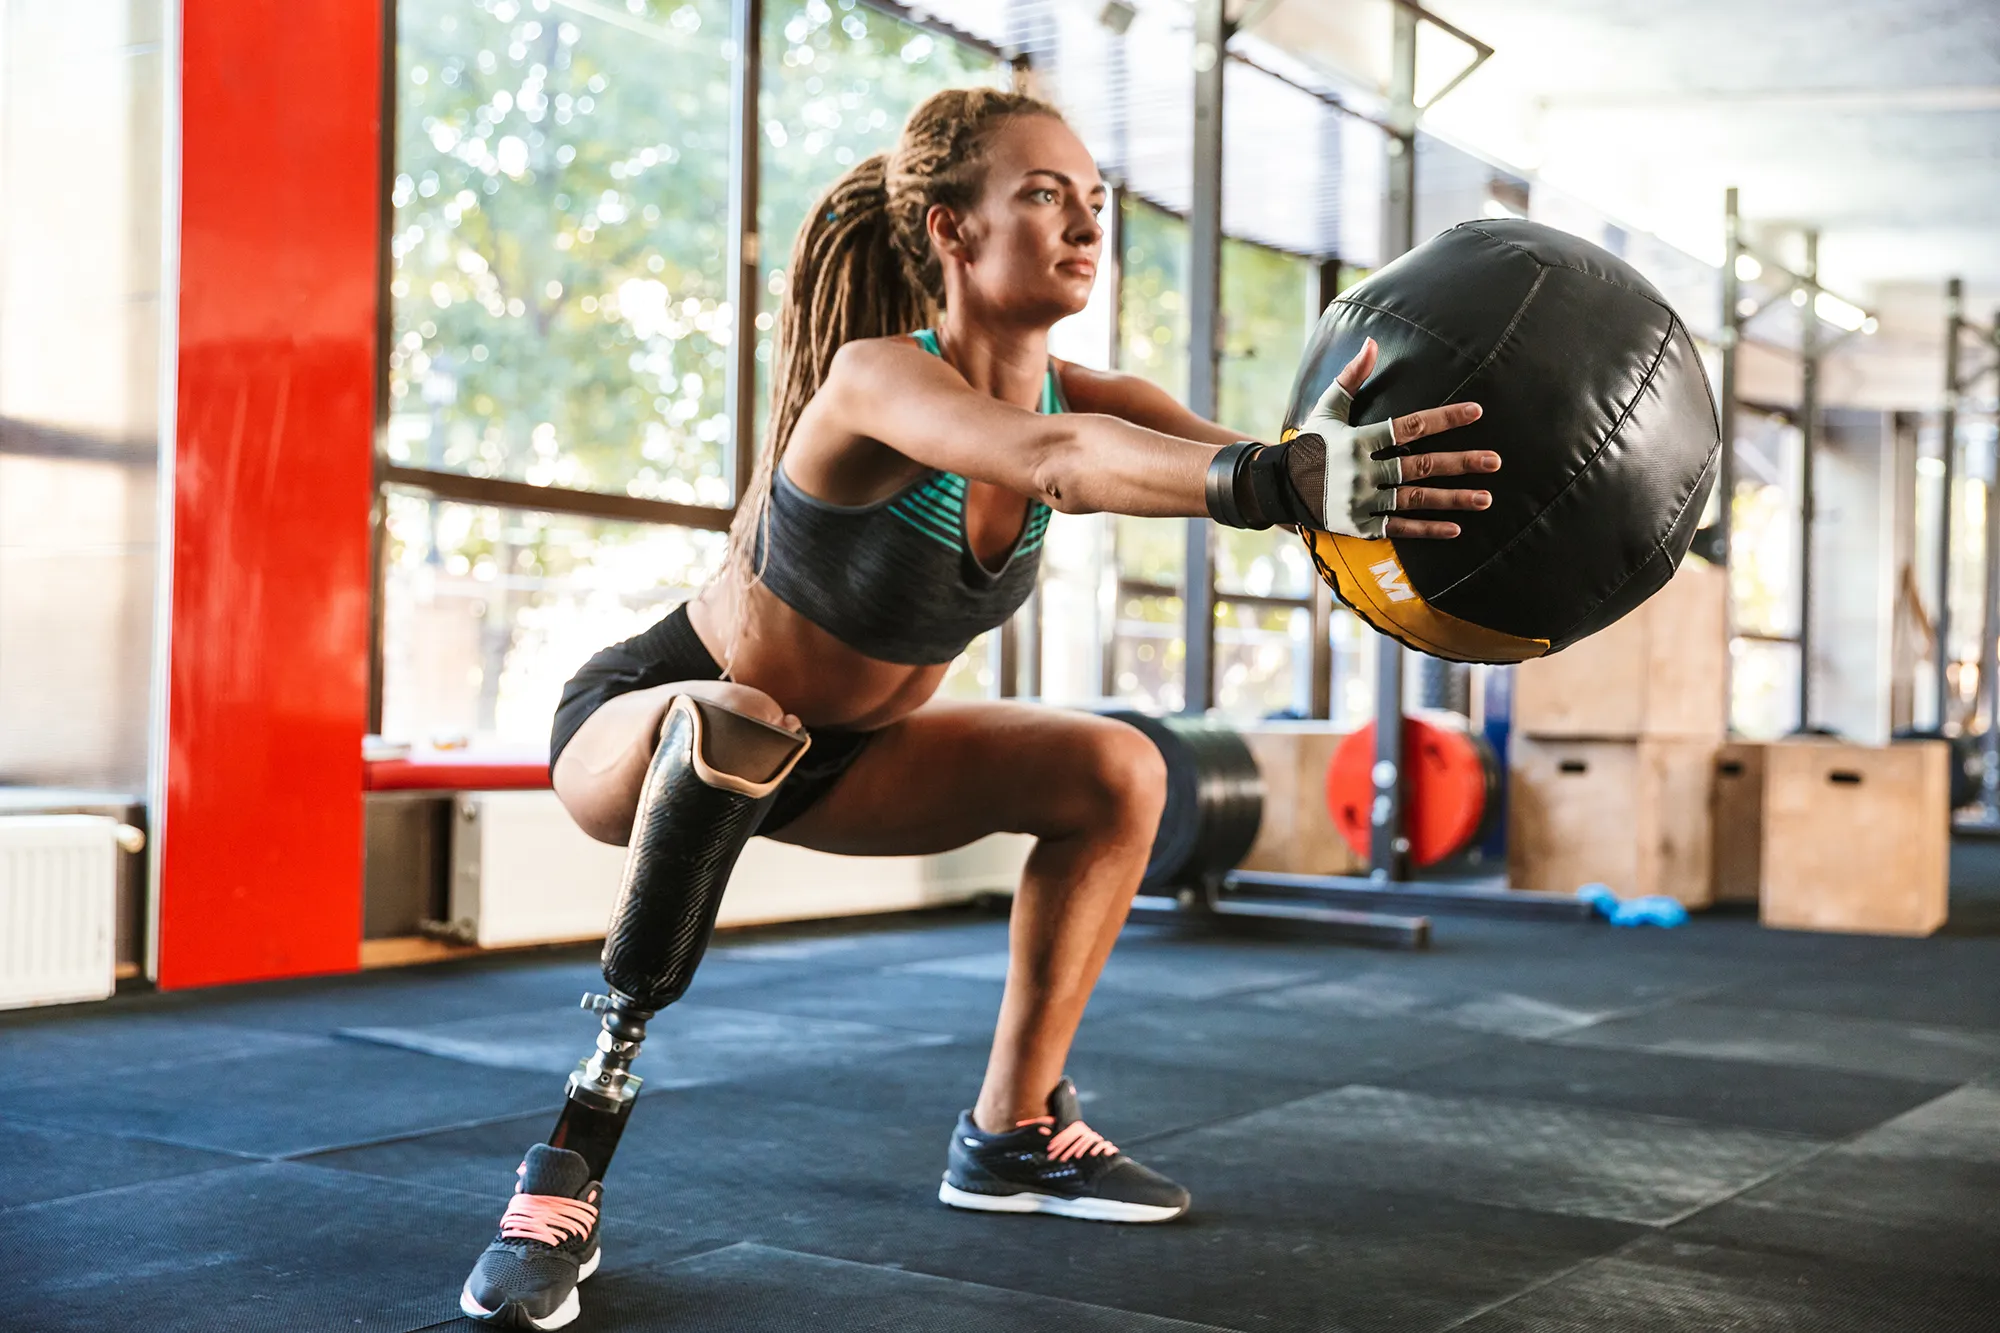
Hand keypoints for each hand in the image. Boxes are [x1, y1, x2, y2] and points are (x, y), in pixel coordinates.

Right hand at [1292, 338, 1496, 539]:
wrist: (1281, 487)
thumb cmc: (1310, 443)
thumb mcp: (1326, 408)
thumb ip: (1351, 377)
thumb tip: (1371, 342)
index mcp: (1358, 440)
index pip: (1410, 426)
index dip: (1445, 418)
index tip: (1476, 412)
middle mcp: (1363, 471)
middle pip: (1421, 465)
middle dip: (1461, 463)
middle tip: (1495, 461)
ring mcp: (1363, 501)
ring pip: (1416, 499)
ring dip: (1454, 499)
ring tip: (1486, 498)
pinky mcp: (1362, 525)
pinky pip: (1400, 528)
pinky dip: (1428, 529)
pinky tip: (1456, 528)